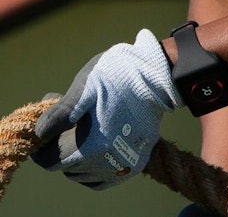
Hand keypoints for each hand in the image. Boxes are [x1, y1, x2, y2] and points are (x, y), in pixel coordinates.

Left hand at [33, 29, 183, 189]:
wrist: (158, 79)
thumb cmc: (118, 78)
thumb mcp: (84, 89)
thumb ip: (59, 114)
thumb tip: (39, 133)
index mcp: (90, 147)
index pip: (50, 161)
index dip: (42, 147)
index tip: (45, 130)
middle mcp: (107, 164)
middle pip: (67, 168)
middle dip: (60, 148)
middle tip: (67, 122)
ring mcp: (123, 167)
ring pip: (84, 175)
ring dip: (77, 158)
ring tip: (84, 131)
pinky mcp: (135, 165)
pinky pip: (104, 179)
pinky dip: (94, 169)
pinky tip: (96, 150)